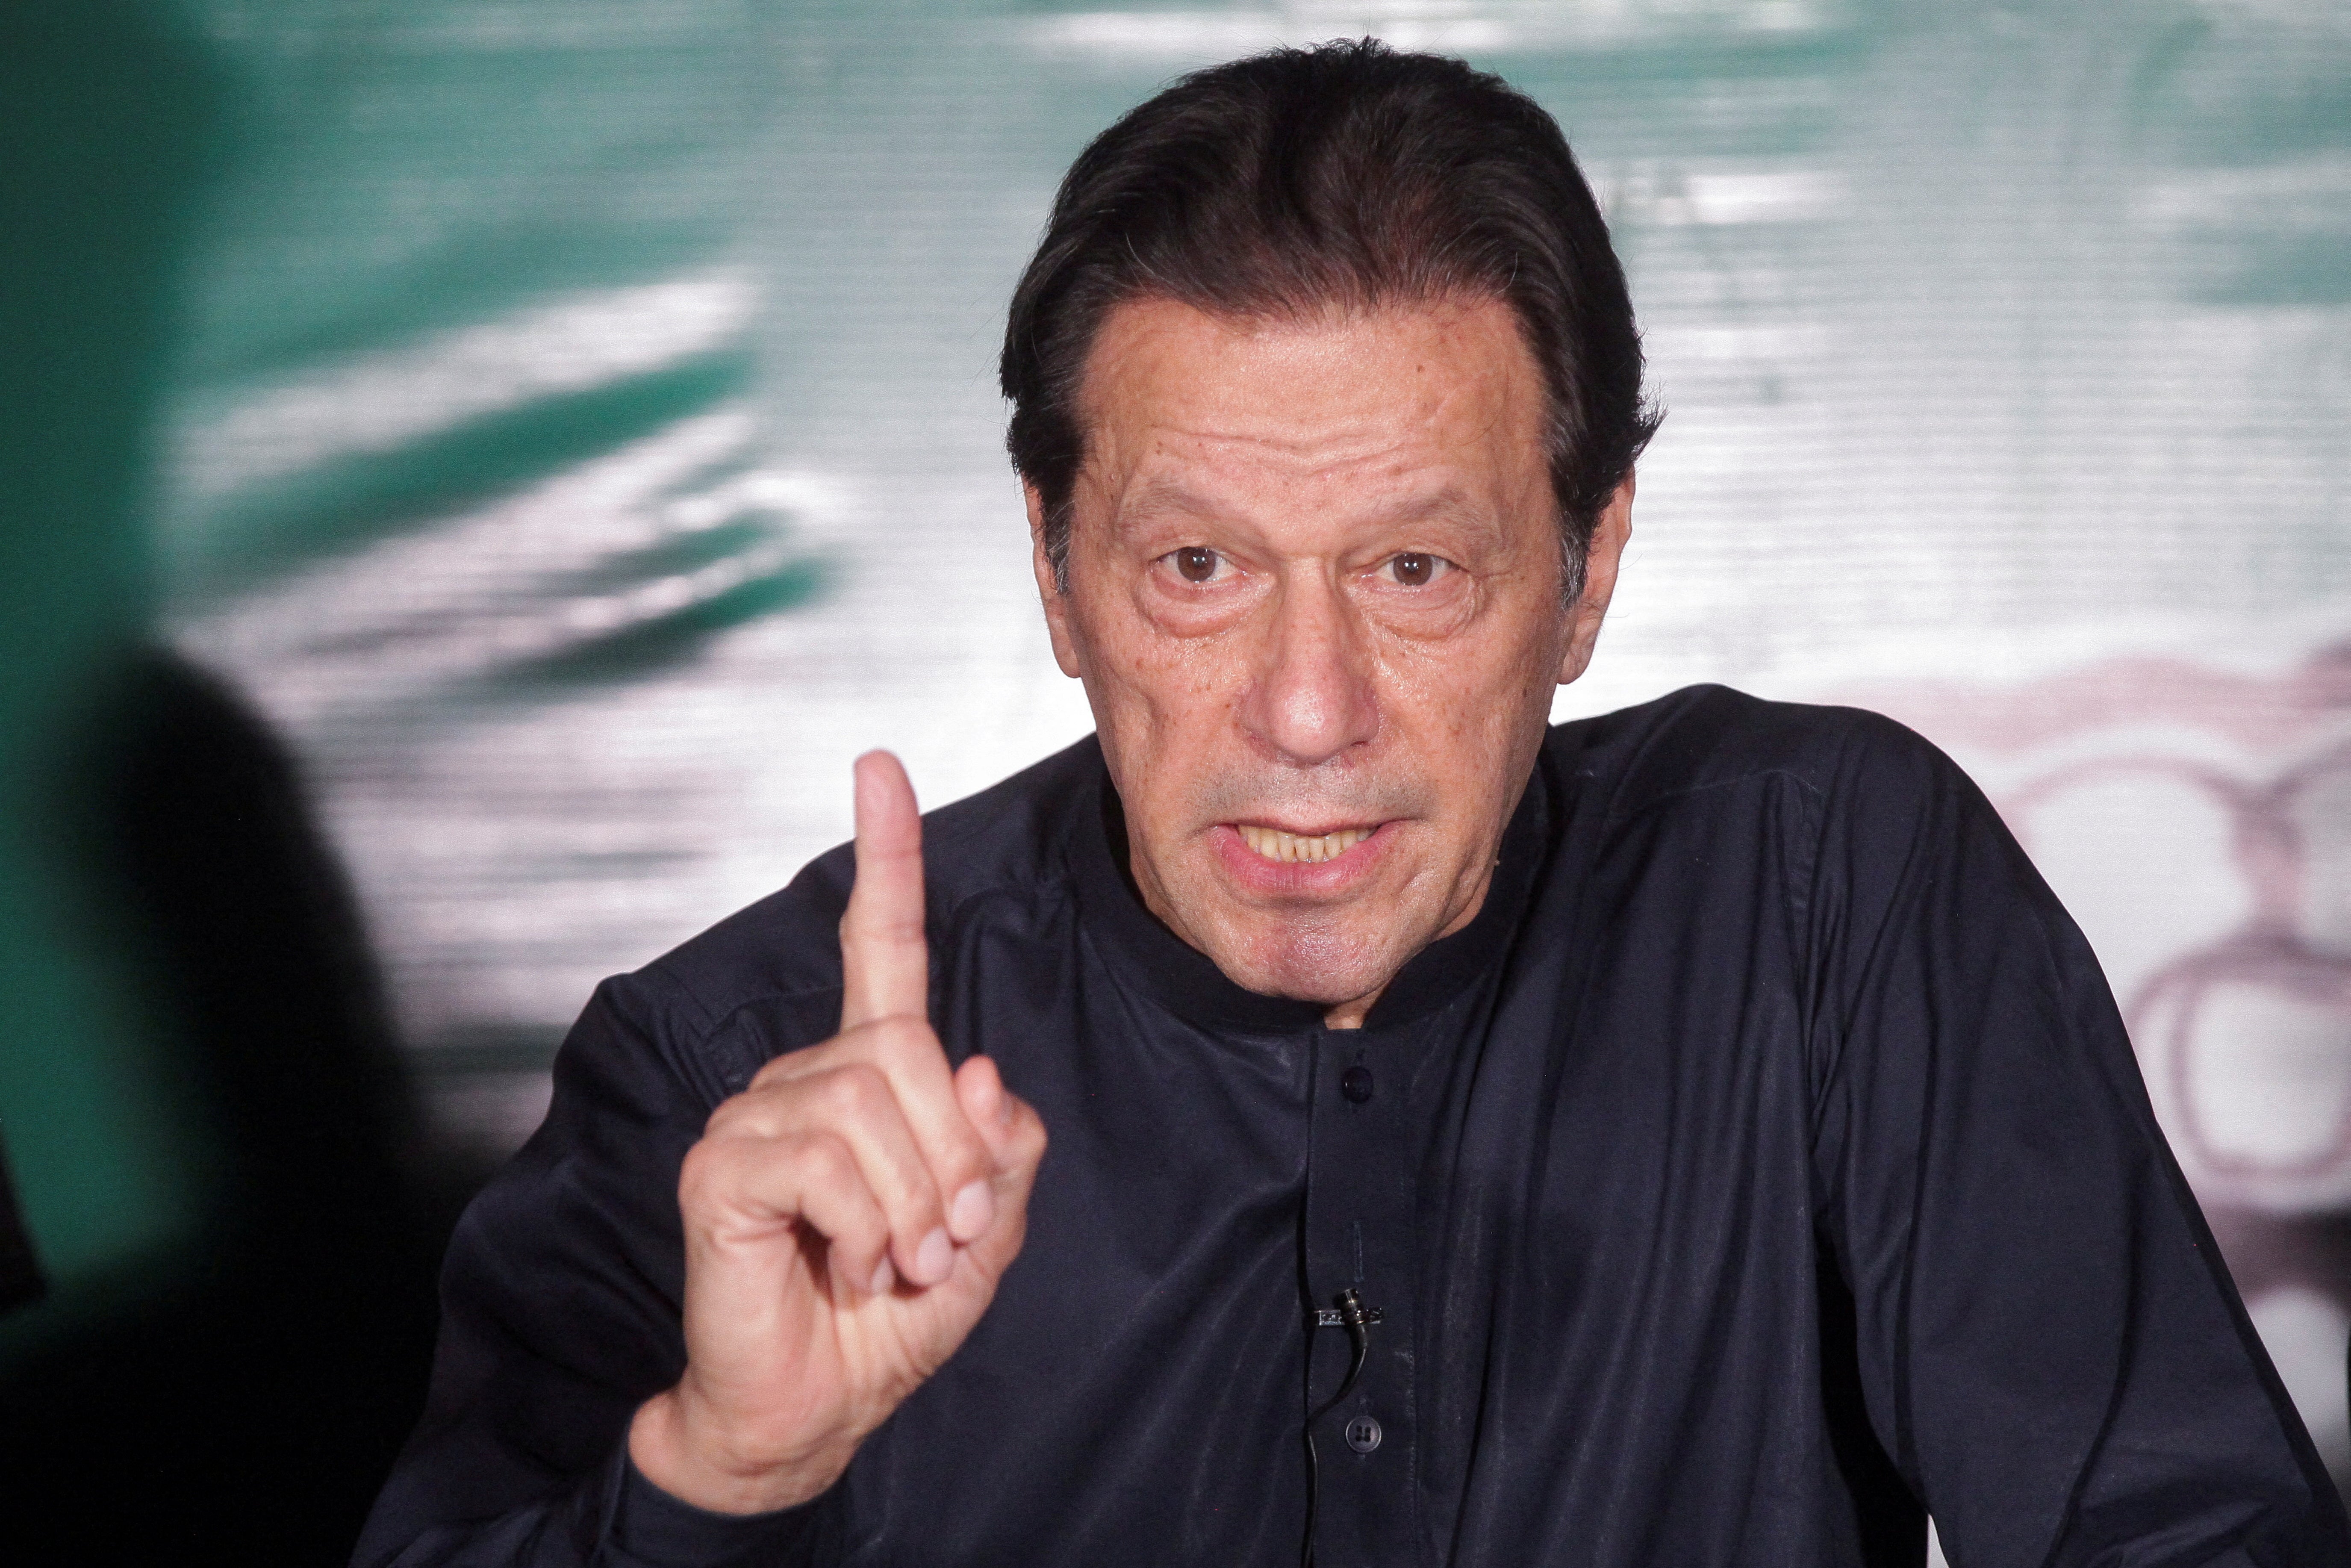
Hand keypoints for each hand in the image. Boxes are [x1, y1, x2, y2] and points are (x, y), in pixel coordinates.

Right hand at [629, 751, 1048, 1513]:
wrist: (812, 1407)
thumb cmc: (888, 1316)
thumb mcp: (982, 1235)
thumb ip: (1000, 1156)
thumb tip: (984, 1074)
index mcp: (869, 1075)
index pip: (876, 946)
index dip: (885, 858)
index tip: (878, 767)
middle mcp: (806, 1076)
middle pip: (910, 1050)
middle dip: (951, 1159)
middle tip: (938, 1242)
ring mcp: (757, 1113)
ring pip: (873, 1103)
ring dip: (913, 1204)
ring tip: (894, 1262)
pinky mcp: (722, 1163)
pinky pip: (826, 1160)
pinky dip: (866, 1224)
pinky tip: (851, 1263)